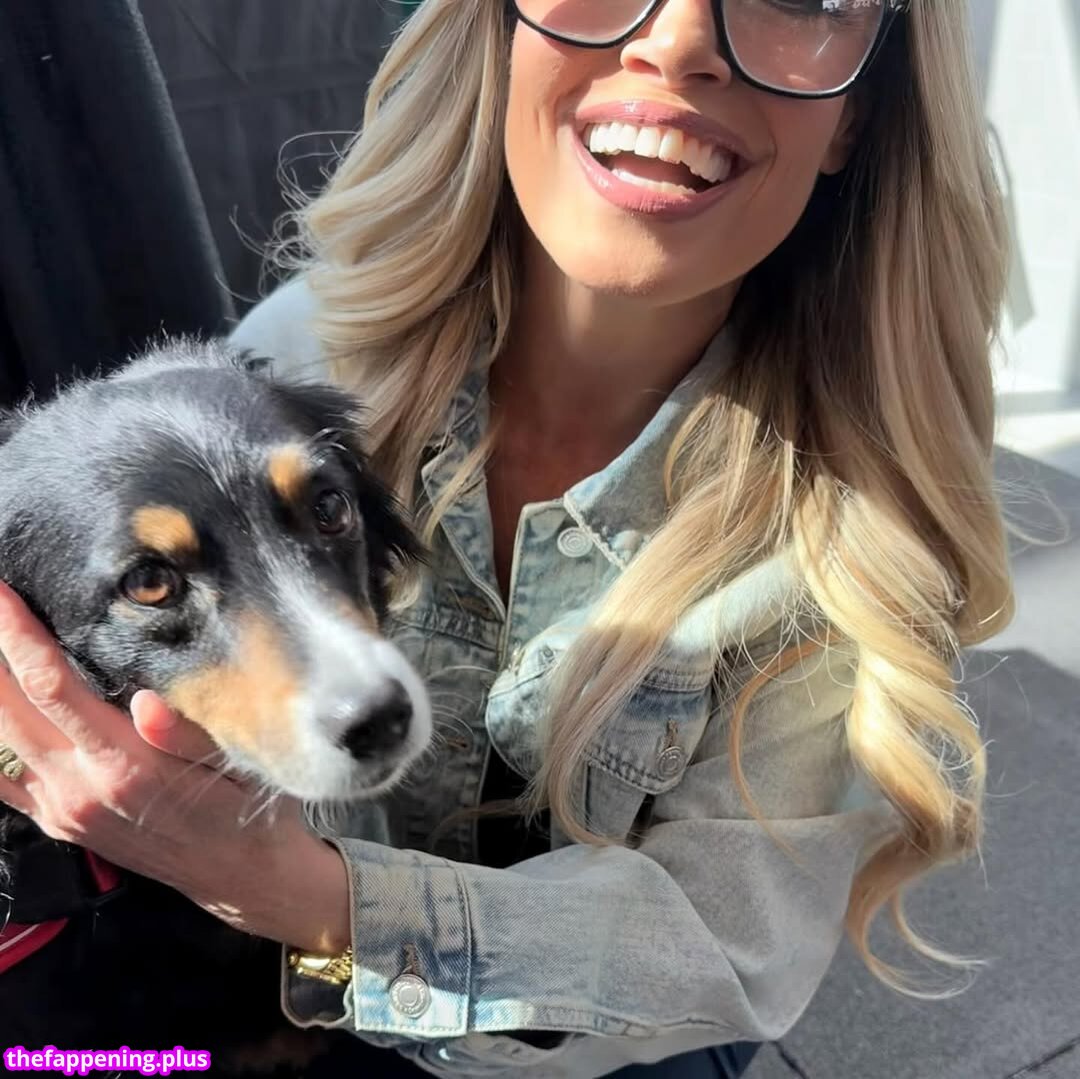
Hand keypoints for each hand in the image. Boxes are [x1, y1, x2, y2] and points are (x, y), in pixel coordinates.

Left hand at [0, 582, 348, 952]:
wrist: (237, 874)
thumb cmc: (242, 806)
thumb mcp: (236, 765)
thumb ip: (188, 736)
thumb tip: (145, 702)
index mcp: (123, 764)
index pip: (51, 686)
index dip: (18, 636)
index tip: (1, 592)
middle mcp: (79, 788)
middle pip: (4, 708)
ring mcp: (60, 808)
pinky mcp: (54, 820)